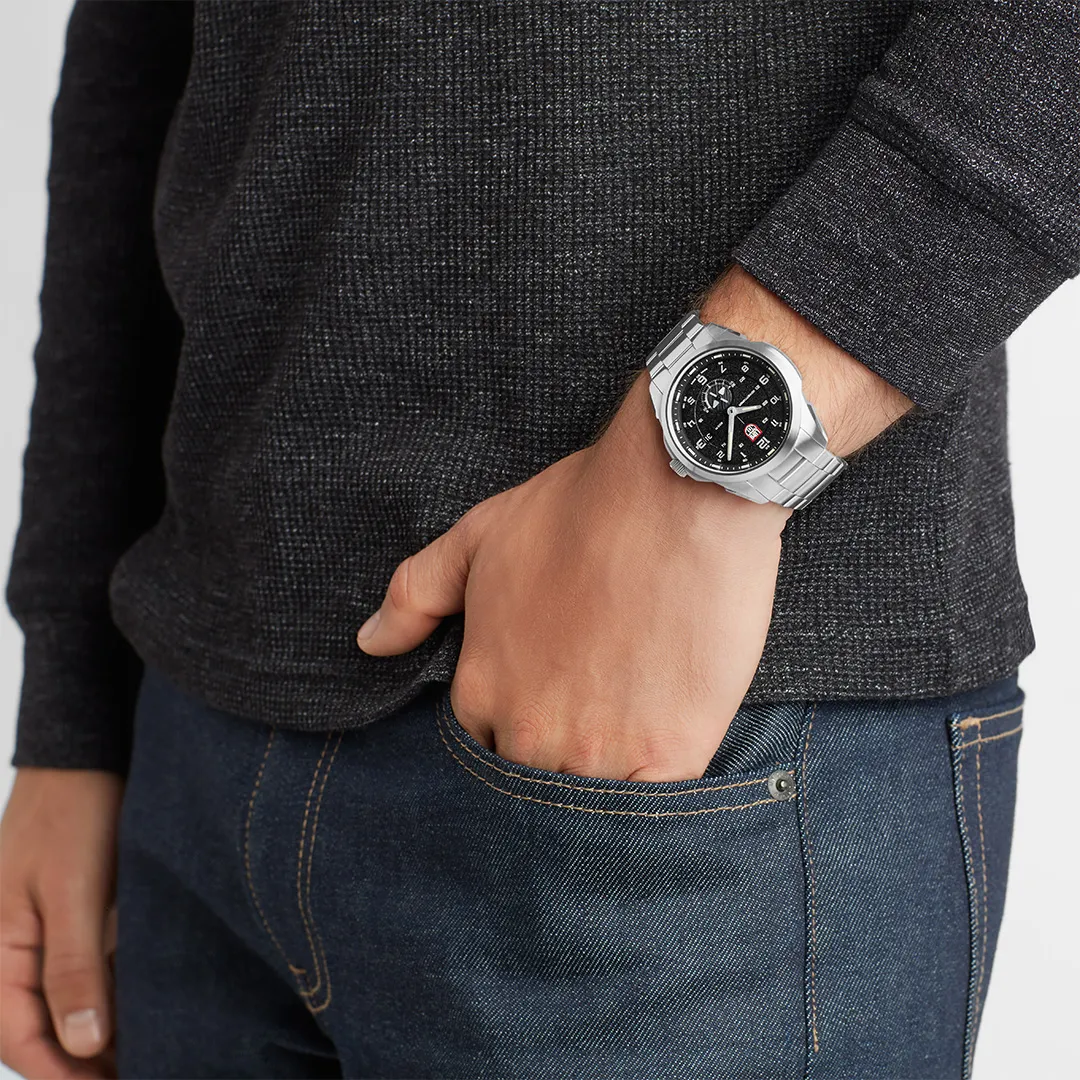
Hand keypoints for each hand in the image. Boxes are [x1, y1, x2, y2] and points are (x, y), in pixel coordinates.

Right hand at [1, 769, 121, 1078]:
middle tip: (137, 1073)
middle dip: (78, 1063)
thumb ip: (73, 967)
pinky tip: (138, 1006)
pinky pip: (75, 971)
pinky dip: (103, 995)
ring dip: (92, 1034)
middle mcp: (8, 949)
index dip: (64, 1076)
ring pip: (57, 1004)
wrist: (85, 754)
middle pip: (34, 1030)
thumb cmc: (74, 813)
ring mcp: (36, 932)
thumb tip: (83, 1044)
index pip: (20, 1040)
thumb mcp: (75, 890)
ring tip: (141, 1052)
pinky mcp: (66, 915)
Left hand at [356, 265, 910, 781]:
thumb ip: (416, 595)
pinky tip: (663, 773)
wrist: (673, 496)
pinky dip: (652, 805)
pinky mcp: (668, 755)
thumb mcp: (478, 537)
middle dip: (552, 769)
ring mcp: (597, 750)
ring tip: (630, 757)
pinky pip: (649, 812)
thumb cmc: (578, 510)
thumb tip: (369, 643)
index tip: (547, 710)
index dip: (511, 732)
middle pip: (529, 786)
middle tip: (595, 732)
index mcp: (482, 686)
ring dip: (601, 797)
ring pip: (585, 811)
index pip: (479, 747)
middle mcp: (528, 730)